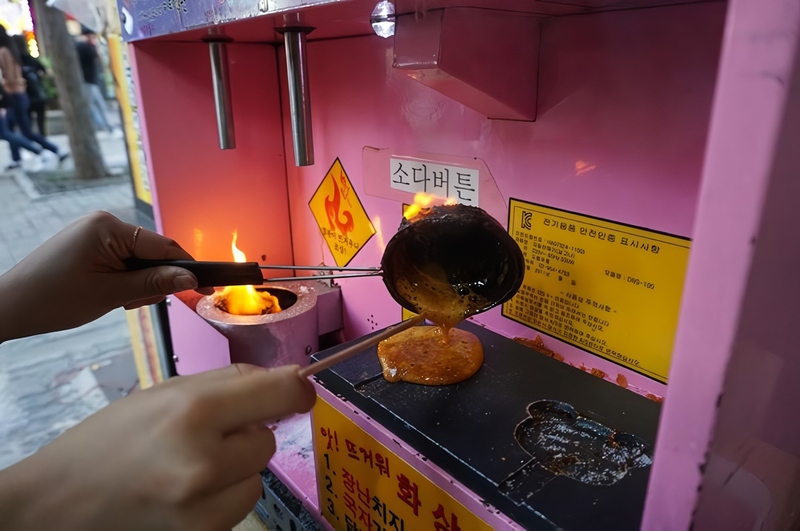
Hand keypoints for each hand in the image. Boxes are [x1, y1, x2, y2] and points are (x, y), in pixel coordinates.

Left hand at [0, 211, 211, 341]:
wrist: (10, 307)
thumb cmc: (51, 299)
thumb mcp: (111, 294)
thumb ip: (154, 283)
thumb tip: (190, 279)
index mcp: (108, 227)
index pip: (163, 246)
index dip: (188, 268)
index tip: (209, 286)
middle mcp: (104, 223)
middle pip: (154, 252)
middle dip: (154, 280)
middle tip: (134, 304)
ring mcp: (96, 232)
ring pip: (140, 259)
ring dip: (138, 282)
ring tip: (115, 301)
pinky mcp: (91, 244)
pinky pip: (124, 260)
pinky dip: (125, 279)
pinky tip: (110, 294)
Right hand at [0, 363, 315, 530]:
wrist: (57, 507)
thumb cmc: (108, 441)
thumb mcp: (164, 393)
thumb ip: (227, 383)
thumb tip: (287, 381)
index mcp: (193, 412)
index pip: (280, 394)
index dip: (296, 390)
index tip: (300, 390)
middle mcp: (204, 461)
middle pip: (267, 438)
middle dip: (244, 434)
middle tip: (203, 436)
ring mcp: (204, 508)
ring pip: (257, 477)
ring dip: (235, 470)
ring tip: (189, 468)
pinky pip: (239, 507)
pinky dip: (222, 498)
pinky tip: (186, 494)